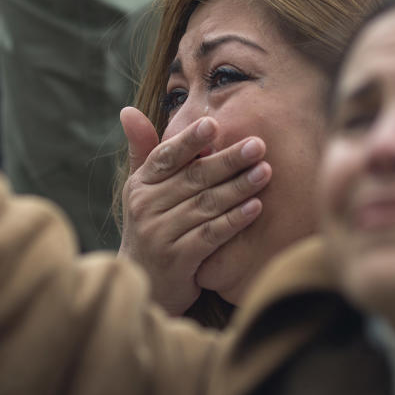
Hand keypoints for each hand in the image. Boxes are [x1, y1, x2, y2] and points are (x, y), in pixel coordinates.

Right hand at [117, 107, 269, 315]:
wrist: (145, 284)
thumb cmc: (152, 227)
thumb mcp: (142, 190)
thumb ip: (143, 151)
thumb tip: (128, 110)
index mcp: (140, 185)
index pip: (165, 156)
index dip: (189, 140)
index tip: (214, 123)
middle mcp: (145, 207)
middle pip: (193, 178)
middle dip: (227, 160)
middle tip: (257, 145)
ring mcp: (159, 235)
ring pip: (205, 205)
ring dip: (238, 187)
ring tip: (265, 171)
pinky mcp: (177, 260)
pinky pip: (211, 235)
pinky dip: (234, 220)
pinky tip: (256, 207)